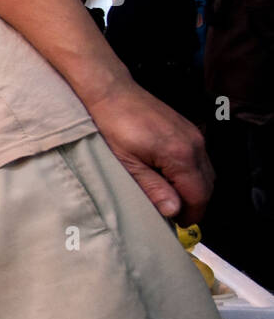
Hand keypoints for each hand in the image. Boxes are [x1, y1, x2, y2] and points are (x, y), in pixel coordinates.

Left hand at [85, 81, 212, 224]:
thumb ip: (152, 188)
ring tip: (170, 199)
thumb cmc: (113, 124)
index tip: (180, 226)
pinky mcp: (187, 129)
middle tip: (174, 217)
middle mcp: (194, 143)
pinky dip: (191, 173)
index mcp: (181, 155)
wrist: (111, 92)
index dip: (192, 214)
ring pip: (205, 172)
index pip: (199, 195)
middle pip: (208, 185)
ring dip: (193, 189)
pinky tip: (171, 178)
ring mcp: (193, 134)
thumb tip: (173, 211)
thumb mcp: (127, 164)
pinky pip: (198, 158)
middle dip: (194, 204)